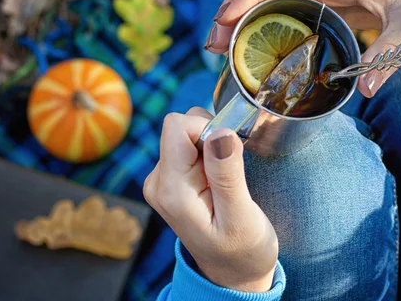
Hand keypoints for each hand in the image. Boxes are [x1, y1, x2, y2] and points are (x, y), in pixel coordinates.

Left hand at [143, 108, 277, 291]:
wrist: (232, 273)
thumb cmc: (242, 251)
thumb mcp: (241, 216)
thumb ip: (228, 174)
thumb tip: (220, 132)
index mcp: (171, 190)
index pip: (177, 126)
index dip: (208, 129)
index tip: (229, 154)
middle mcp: (158, 182)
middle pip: (181, 127)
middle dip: (212, 139)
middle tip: (230, 174)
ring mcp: (162, 181)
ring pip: (186, 134)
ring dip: (211, 148)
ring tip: (225, 181)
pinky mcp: (170, 179)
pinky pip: (188, 146)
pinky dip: (208, 155)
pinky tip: (218, 182)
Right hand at [205, 0, 400, 96]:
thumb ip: (390, 55)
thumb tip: (365, 91)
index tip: (224, 20)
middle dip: (233, 5)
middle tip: (215, 44)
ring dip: (239, 13)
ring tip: (221, 47)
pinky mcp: (319, 2)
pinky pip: (279, 4)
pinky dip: (257, 20)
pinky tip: (249, 45)